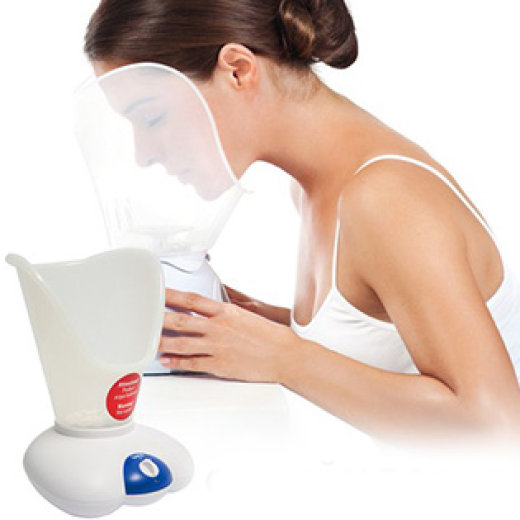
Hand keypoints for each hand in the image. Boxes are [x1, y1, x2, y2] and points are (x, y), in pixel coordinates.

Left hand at [159, 288, 299, 382]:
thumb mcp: (247, 315)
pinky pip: (191, 364)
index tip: (159, 292)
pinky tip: (166, 361)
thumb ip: (224, 312)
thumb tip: (209, 309)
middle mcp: (218, 328)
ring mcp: (217, 348)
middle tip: (144, 316)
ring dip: (162, 342)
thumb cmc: (270, 335)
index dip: (172, 295)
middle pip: (180, 321)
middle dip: (158, 318)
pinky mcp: (219, 366)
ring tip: (148, 341)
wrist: (285, 356)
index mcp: (225, 312)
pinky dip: (176, 362)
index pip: (192, 299)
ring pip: (181, 344)